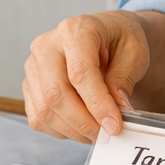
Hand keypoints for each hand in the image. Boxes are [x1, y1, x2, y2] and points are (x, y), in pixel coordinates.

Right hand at [23, 10, 149, 141]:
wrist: (107, 37)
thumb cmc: (119, 41)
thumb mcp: (134, 53)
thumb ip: (123, 80)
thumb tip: (117, 110)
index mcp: (74, 30)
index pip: (80, 72)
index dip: (97, 103)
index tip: (114, 125)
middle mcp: (47, 46)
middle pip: (55, 94)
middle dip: (84, 122)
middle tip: (107, 134)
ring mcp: (34, 67)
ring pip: (45, 110)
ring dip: (74, 130)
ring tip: (97, 132)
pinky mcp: (30, 86)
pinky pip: (38, 118)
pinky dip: (61, 131)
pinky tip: (81, 128)